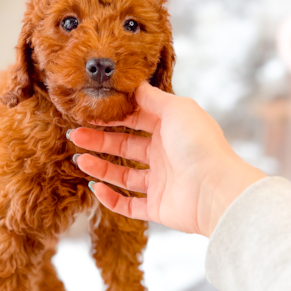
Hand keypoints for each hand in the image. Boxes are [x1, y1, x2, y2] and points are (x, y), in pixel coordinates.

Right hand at [69, 83, 265, 236]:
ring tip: (80, 160)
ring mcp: (161, 181)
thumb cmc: (199, 144)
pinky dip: (111, 198)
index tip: (90, 112)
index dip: (113, 116)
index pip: (136, 118)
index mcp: (171, 128)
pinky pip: (129, 204)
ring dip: (100, 167)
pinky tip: (96, 187)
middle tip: (75, 135)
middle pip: (125, 145)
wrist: (215, 189)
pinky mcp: (157, 207)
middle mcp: (165, 154)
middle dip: (99, 140)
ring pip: (123, 174)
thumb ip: (151, 97)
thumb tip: (132, 83)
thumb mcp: (176, 108)